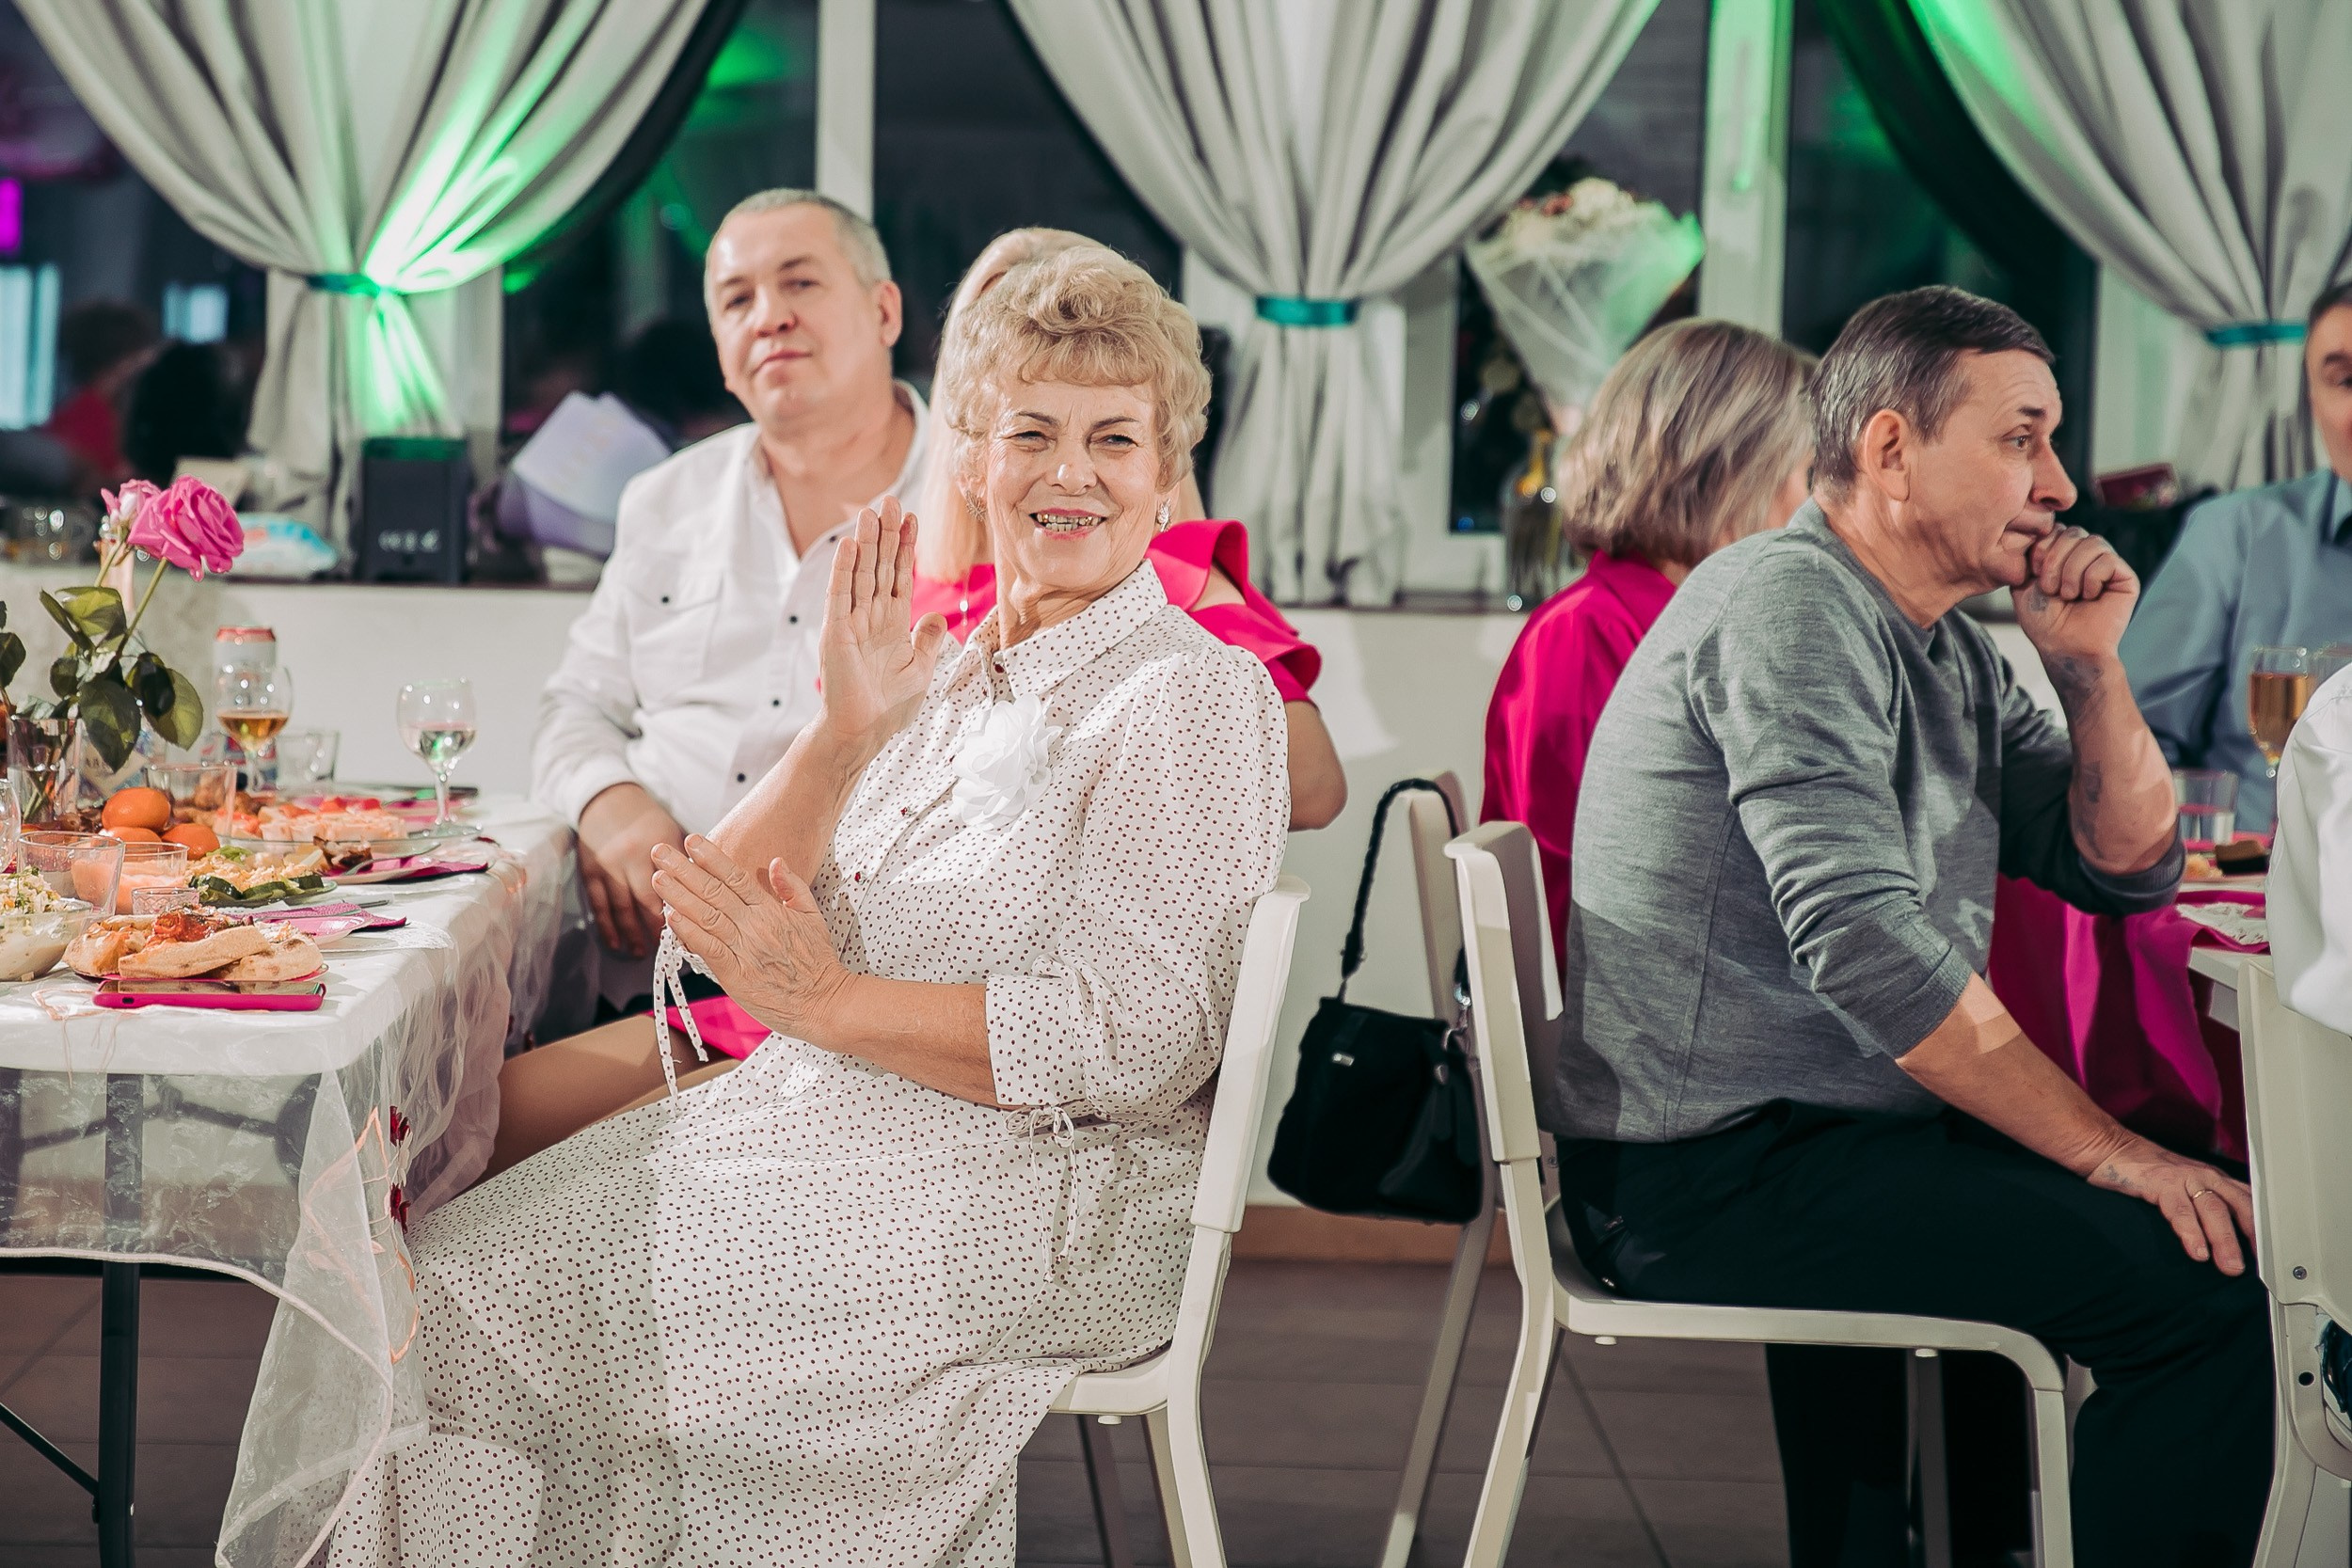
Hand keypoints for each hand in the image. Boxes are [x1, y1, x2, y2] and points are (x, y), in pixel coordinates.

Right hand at [576, 782, 684, 958]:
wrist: (607, 799)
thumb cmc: (647, 818)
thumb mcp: (671, 832)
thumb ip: (686, 862)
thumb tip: (704, 896)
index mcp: (657, 846)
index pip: (673, 886)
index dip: (682, 912)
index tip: (693, 932)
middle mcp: (631, 856)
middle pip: (647, 900)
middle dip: (657, 928)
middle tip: (668, 949)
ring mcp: (608, 865)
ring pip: (622, 907)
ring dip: (633, 933)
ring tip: (643, 952)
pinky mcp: (590, 871)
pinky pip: (599, 905)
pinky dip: (608, 927)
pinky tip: (616, 943)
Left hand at [650, 836, 849, 1044]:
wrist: (825, 1001)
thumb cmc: (819, 962)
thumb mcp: (813, 916)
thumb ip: (793, 887)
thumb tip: (776, 861)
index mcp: (771, 910)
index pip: (735, 877)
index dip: (711, 858)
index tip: (691, 841)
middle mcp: (755, 925)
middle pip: (713, 891)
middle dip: (683, 870)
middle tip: (660, 852)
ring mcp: (744, 949)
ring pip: (706, 916)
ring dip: (679, 896)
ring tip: (658, 878)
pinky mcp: (736, 975)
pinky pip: (707, 948)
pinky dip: (688, 932)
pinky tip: (670, 918)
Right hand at [817, 497, 950, 762]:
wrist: (864, 732)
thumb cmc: (889, 707)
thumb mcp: (921, 670)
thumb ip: (928, 641)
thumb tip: (938, 617)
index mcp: (892, 624)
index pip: (899, 576)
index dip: (905, 547)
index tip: (912, 518)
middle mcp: (871, 617)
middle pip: (879, 567)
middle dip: (886, 534)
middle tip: (890, 499)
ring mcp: (852, 623)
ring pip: (861, 574)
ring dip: (866, 542)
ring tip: (871, 511)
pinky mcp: (836, 633)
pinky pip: (840, 596)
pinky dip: (844, 570)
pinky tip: (850, 545)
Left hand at [2014, 526, 2136, 662]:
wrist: (2063, 647)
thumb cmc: (2043, 619)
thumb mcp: (2023, 583)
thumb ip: (2028, 555)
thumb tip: (2040, 528)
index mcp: (2063, 553)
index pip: (2055, 528)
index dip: (2042, 548)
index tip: (2033, 574)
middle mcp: (2086, 555)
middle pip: (2074, 531)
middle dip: (2055, 560)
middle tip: (2050, 589)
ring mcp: (2107, 564)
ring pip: (2093, 542)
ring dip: (2072, 571)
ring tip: (2068, 595)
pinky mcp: (2125, 577)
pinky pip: (2108, 559)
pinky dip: (2091, 578)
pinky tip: (2089, 597)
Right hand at [2086, 1134, 2255, 1274]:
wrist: (2109, 1147)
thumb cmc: (2146, 1172)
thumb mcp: (2184, 1186)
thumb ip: (2204, 1206)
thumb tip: (2225, 1241)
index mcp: (2214, 1179)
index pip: (2250, 1204)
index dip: (2264, 1230)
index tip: (2272, 1258)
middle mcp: (2205, 1176)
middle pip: (2239, 1207)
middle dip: (2252, 1238)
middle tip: (2260, 1268)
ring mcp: (2183, 1178)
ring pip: (2213, 1210)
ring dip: (2224, 1240)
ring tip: (2230, 1266)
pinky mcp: (2160, 1182)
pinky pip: (2180, 1210)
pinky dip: (2190, 1232)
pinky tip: (2196, 1251)